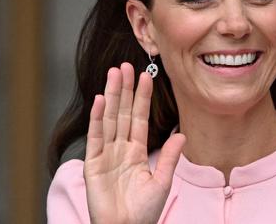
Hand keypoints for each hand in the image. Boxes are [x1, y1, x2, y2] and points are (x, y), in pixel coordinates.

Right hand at [84, 63, 185, 223]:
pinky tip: (101, 100)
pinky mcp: (93, 164)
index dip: (142, 97)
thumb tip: (182, 133)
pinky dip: (98, 118)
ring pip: (110, 118)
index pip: (140, 118)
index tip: (146, 76)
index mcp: (137, 152)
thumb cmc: (143, 212)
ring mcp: (106, 154)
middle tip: (125, 65)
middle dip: (125, 89)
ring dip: (112, 96)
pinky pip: (96, 137)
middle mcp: (120, 149)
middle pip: (123, 113)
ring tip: (114, 74)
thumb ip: (170, 157)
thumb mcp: (161, 182)